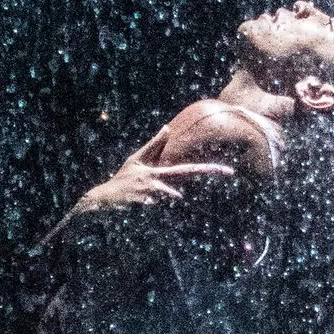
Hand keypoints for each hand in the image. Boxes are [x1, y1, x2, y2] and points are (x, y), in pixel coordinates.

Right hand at [71, 158, 236, 215]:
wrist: (104, 198)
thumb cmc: (123, 179)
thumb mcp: (137, 160)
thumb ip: (153, 146)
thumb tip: (167, 128)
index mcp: (159, 171)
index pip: (188, 169)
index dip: (208, 169)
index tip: (228, 170)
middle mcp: (157, 178)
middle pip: (187, 173)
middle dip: (208, 170)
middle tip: (229, 170)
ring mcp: (150, 190)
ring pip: (169, 193)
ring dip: (165, 195)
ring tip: (147, 197)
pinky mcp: (141, 201)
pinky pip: (153, 204)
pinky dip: (149, 205)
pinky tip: (140, 205)